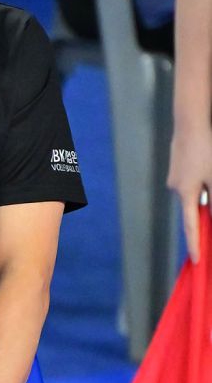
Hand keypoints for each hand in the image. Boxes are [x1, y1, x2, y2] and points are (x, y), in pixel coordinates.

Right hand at [167, 124, 211, 263]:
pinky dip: (202, 179)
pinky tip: (207, 163)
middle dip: (206, 208)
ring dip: (206, 189)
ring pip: (194, 192)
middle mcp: (176, 187)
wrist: (190, 122)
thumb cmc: (206, 150)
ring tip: (210, 168)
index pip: (191, 226)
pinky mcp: (178, 166)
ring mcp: (175, 176)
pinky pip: (191, 180)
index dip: (195, 244)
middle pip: (194, 206)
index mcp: (185, 193)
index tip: (197, 260)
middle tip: (210, 195)